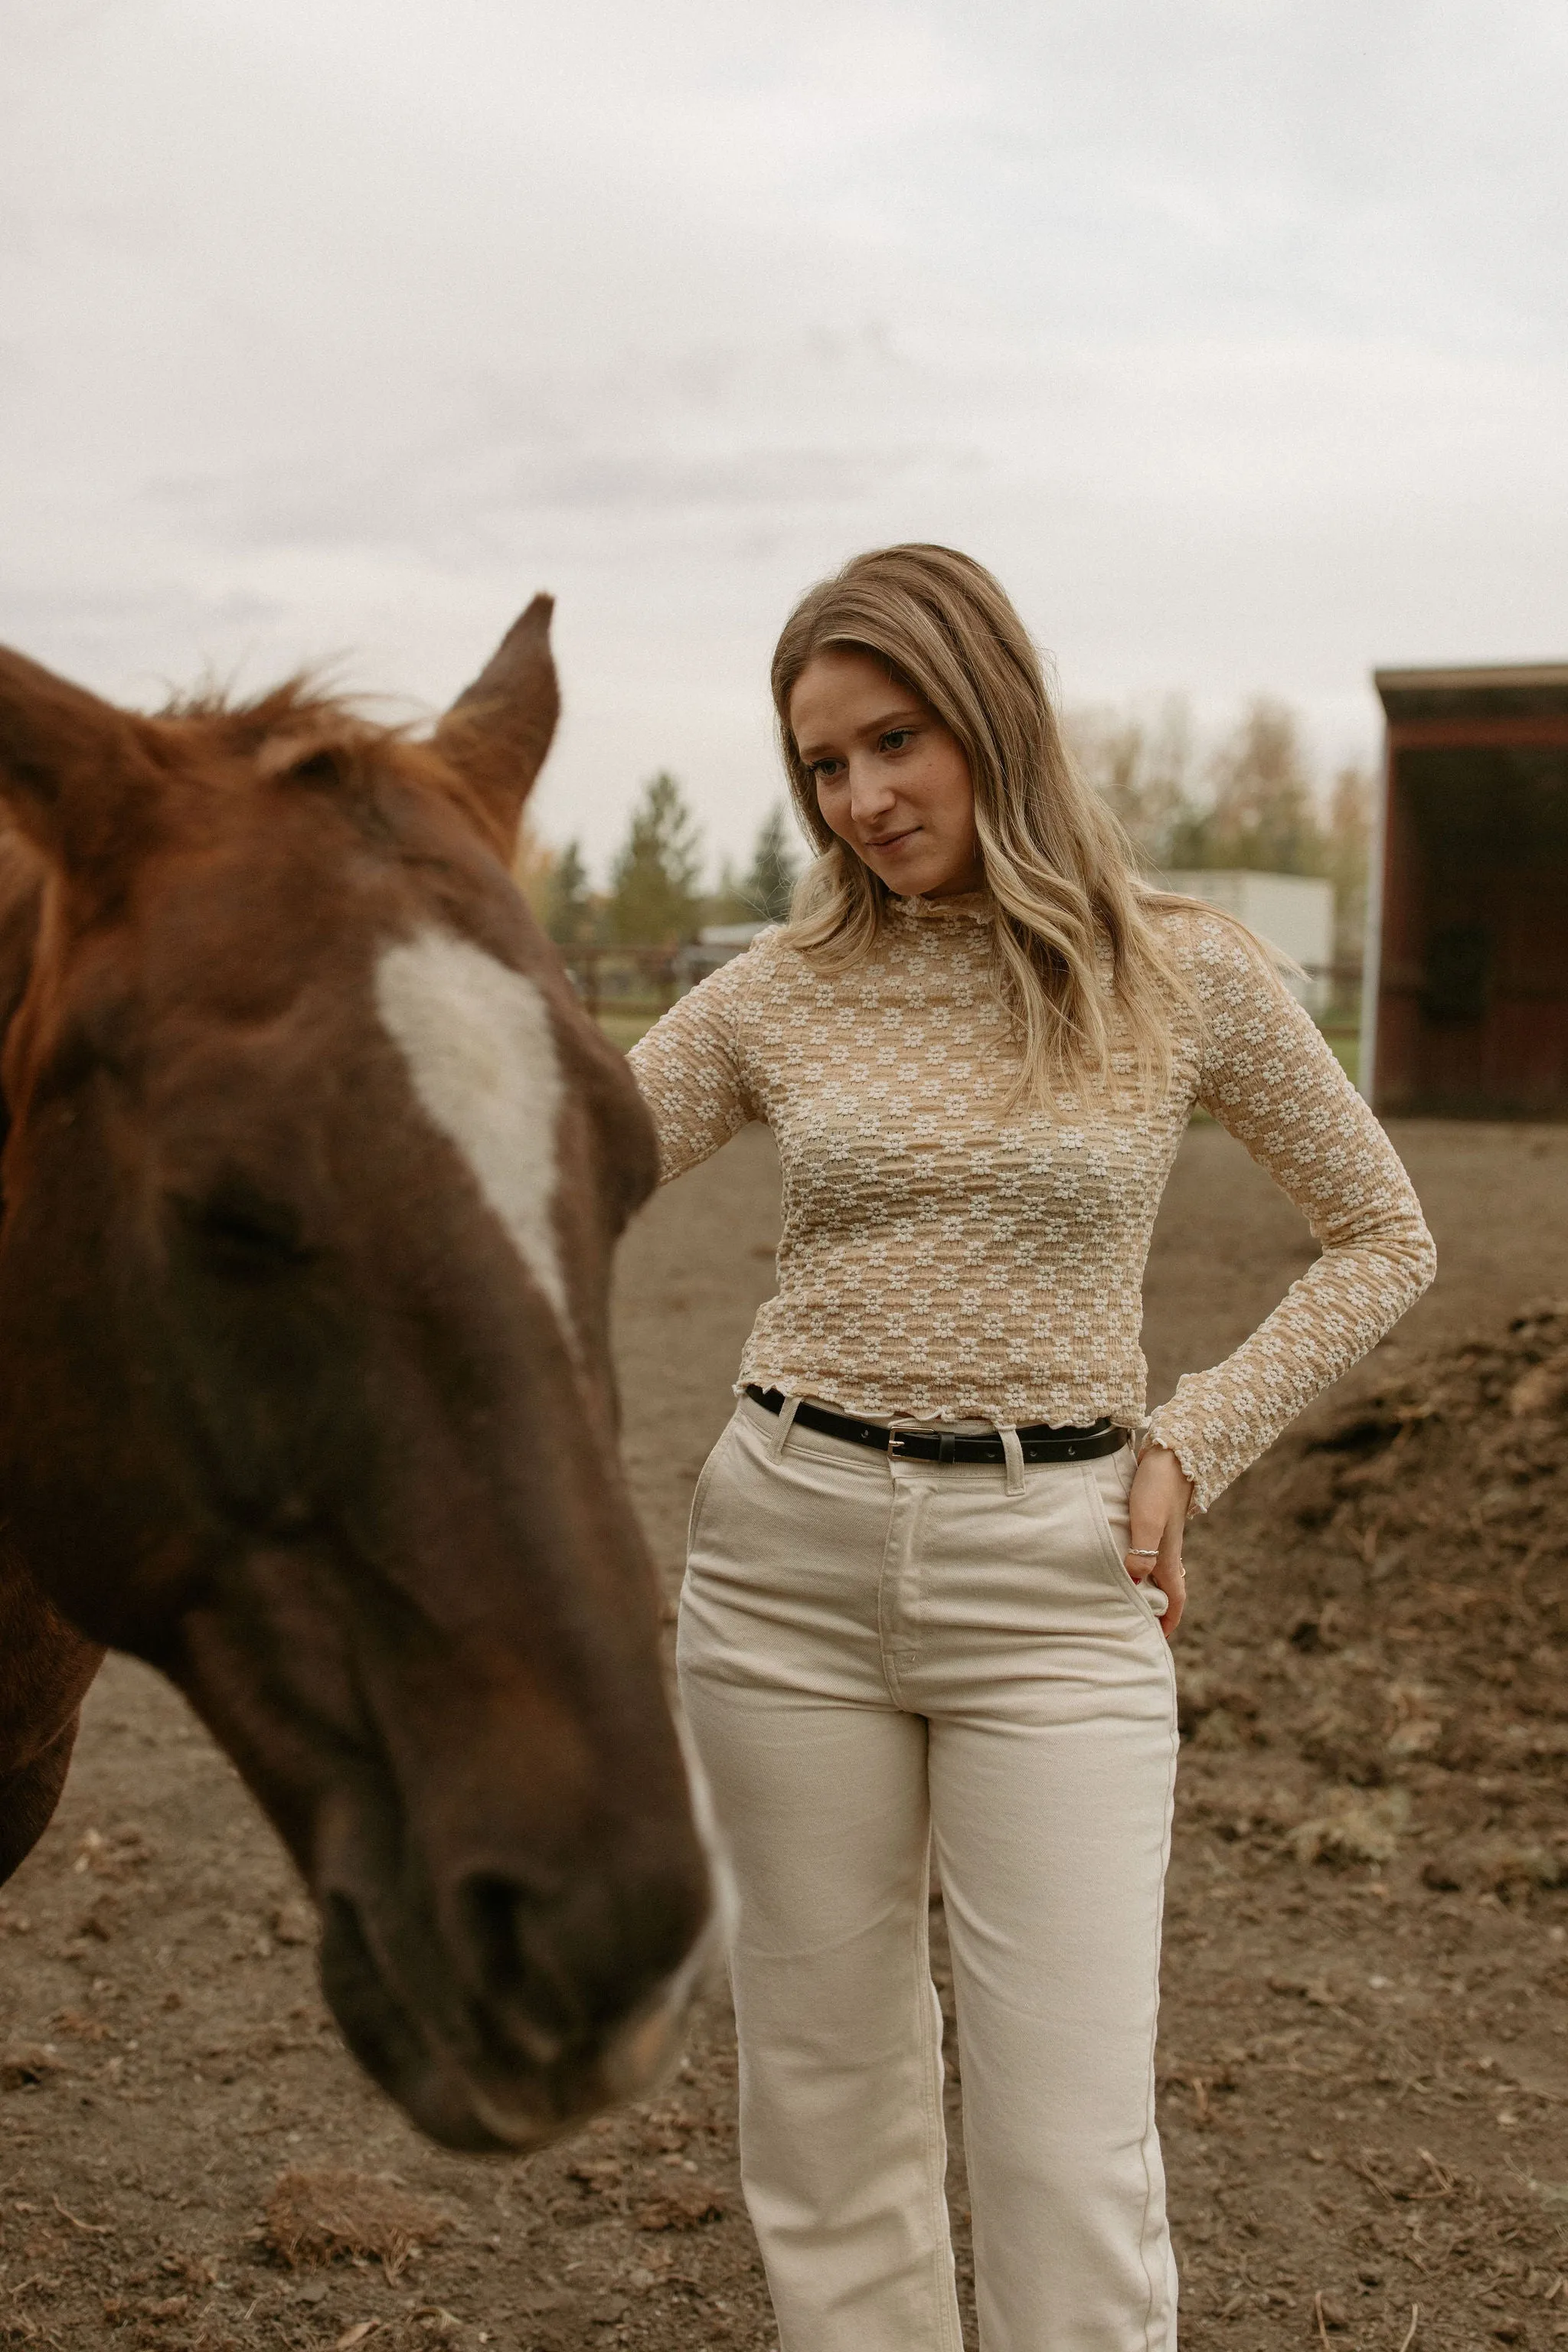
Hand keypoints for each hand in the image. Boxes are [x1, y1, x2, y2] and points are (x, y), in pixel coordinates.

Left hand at [1125, 1443, 1193, 1640]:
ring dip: (1139, 1583)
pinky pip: (1141, 1548)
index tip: (1154, 1641)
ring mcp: (1158, 1532)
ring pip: (1150, 1567)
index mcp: (1169, 1556)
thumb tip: (1134, 1580)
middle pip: (1162, 1586)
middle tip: (1128, 1622)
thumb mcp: (1149, 1519)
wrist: (1171, 1450)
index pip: (1174, 1598)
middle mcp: (1166, 1548)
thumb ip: (1142, 1549)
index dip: (1168, 1622)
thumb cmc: (1159, 1485)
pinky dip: (1131, 1559)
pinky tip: (1113, 1555)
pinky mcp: (1148, 1516)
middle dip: (1151, 1607)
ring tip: (1116, 1594)